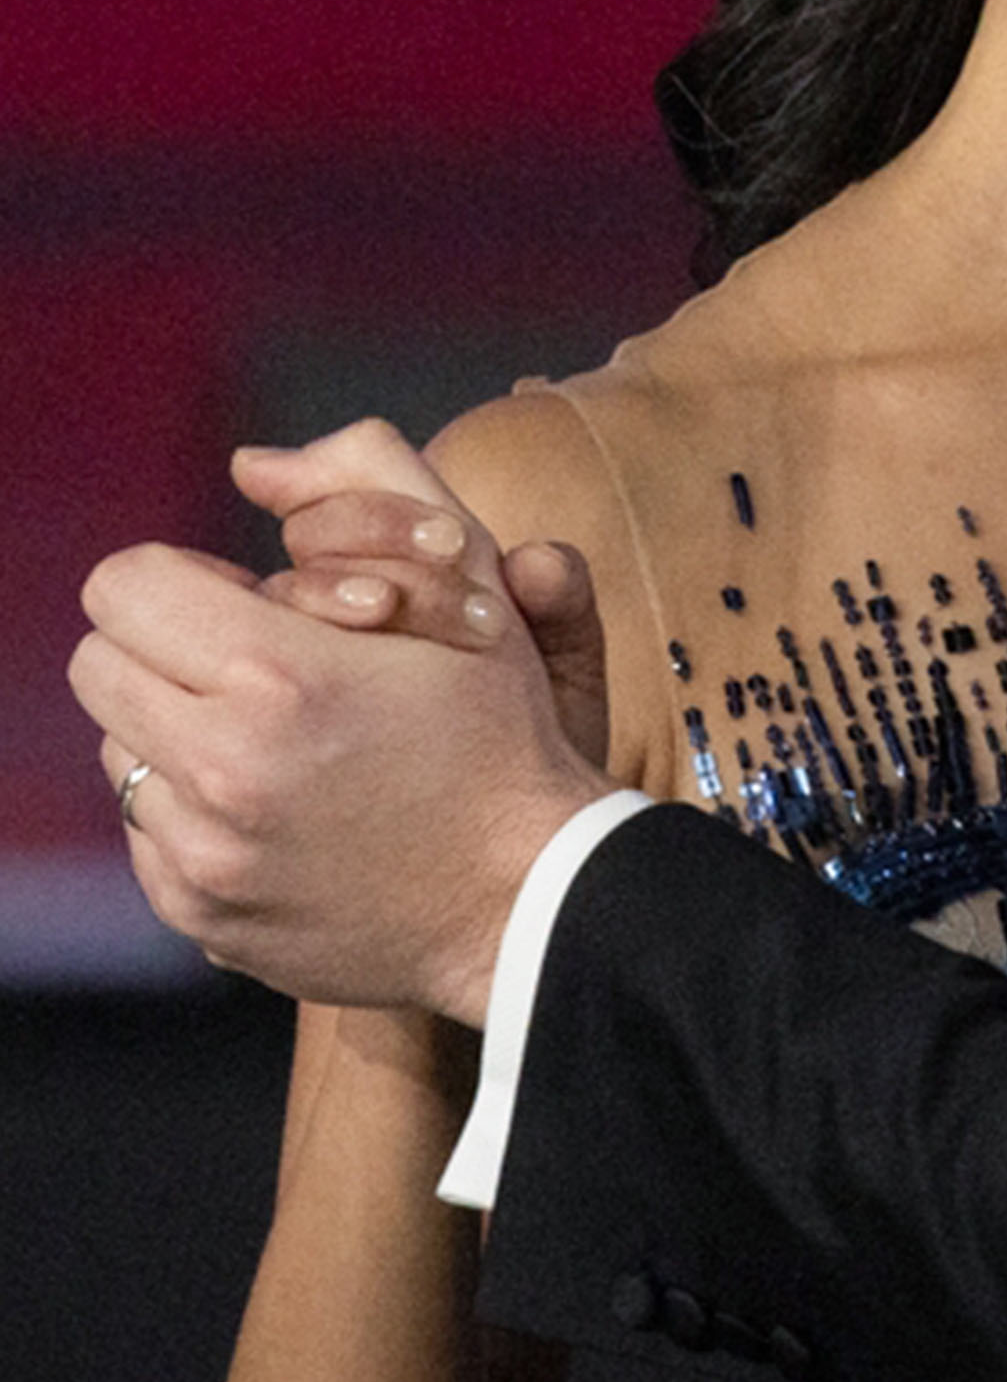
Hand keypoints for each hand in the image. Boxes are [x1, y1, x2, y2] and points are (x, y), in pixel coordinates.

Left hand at [67, 421, 606, 1022]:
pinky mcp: (198, 915)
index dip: (189, 579)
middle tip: (259, 661)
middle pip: (100, 664)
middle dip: (170, 648)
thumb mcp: (470, 580)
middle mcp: (221, 770)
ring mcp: (201, 854)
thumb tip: (253, 466)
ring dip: (182, 728)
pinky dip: (197, 807)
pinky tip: (284, 805)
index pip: (126, 586)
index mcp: (281, 677)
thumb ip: (371, 481)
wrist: (530, 895)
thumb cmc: (506, 732)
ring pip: (119, 749)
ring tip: (279, 738)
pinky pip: (145, 834)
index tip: (250, 600)